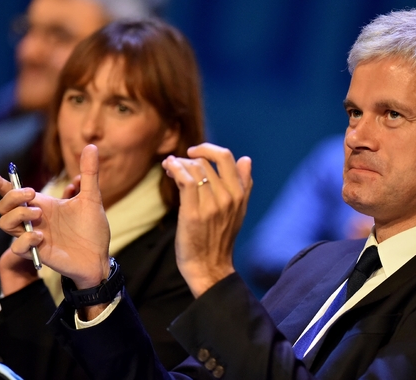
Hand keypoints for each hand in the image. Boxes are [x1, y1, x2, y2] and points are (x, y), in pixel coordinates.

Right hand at [0, 144, 110, 288]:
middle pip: (4, 206)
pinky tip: (40, 237)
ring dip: (18, 215)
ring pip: (5, 224)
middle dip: (12, 197)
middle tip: (32, 195)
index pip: (14, 192)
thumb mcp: (91, 197)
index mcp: (43, 205)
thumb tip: (91, 145)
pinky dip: (25, 239)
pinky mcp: (37, 252)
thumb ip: (89, 173)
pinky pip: (18, 247)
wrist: (99, 257)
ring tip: (38, 215)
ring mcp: (33, 236)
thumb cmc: (92, 229)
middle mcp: (34, 220)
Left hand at [162, 143, 251, 296]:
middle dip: (189, 158)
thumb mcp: (239, 210)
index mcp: (239, 194)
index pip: (226, 158)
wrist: (210, 267)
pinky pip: (185, 180)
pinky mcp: (194, 212)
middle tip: (177, 163)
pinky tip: (169, 169)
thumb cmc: (221, 238)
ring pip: (194, 169)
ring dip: (178, 163)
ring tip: (170, 167)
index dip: (208, 149)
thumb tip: (246, 159)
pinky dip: (175, 169)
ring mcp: (212, 205)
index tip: (195, 152)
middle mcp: (228, 197)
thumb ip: (244, 184)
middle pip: (206, 162)